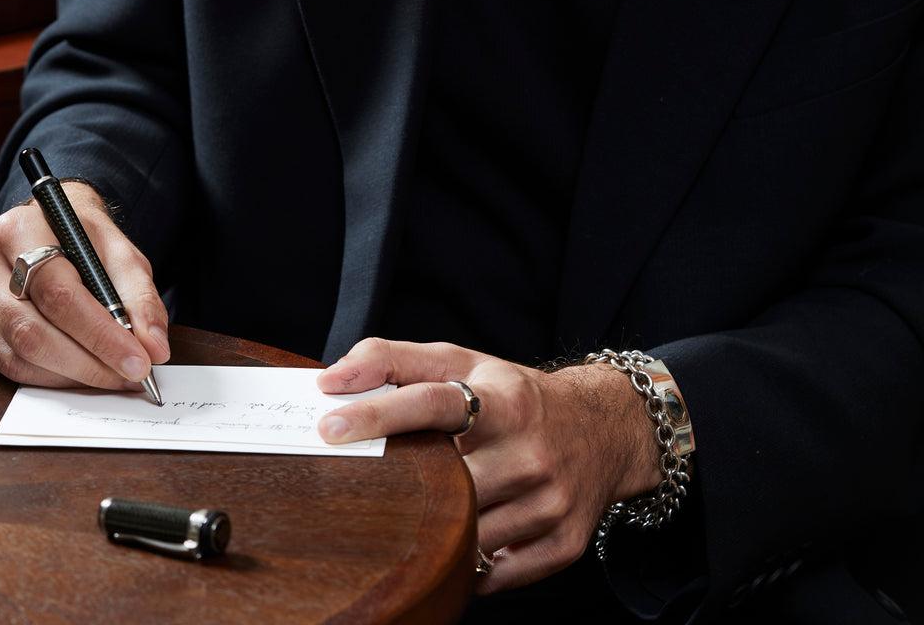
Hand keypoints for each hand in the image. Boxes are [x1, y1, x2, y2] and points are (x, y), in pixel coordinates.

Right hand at [0, 183, 169, 390]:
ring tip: (110, 378)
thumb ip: (141, 299)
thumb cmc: (85, 241)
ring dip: (69, 377)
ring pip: (15, 356)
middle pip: (31, 331)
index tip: (139, 362)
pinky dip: (46, 378)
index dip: (100, 334)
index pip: (58, 293)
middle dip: (87, 364)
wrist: (48, 229)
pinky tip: (77, 374)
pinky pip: (2, 366)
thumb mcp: (122, 255)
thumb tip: (155, 349)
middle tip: (128, 378)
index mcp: (19, 230)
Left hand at [316, 338, 660, 593]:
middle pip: (446, 481)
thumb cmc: (517, 396)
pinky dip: (469, 564)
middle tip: (370, 488)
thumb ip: (394, 360)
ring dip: (434, 530)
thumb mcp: (463, 362)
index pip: (432, 402)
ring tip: (420, 512)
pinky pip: (494, 575)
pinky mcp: (563, 544)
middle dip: (404, 487)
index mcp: (502, 399)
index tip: (329, 426)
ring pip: (466, 534)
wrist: (606, 427)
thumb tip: (331, 378)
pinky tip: (464, 538)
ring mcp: (549, 501)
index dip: (378, 414)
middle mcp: (529, 449)